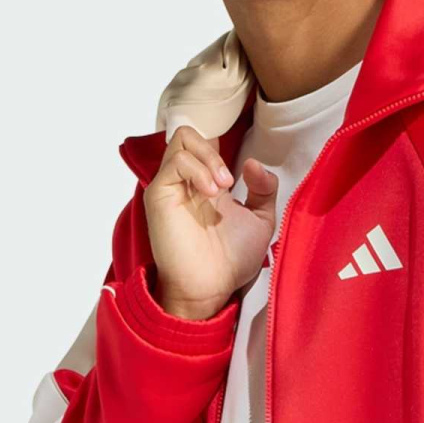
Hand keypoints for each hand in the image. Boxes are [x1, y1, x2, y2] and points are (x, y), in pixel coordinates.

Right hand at [144, 125, 279, 319]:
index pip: (205, 143)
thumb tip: (252, 163)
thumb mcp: (261, 221)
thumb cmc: (232, 261)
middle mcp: (187, 182)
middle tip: (229, 181)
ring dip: (208, 158)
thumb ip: (264, 189)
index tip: (241, 169)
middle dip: (213, 149)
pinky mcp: (159, 195)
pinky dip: (196, 169)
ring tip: (222, 187)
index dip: (222, 144)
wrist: (211, 288)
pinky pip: (174, 162)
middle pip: (189, 135)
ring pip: (180, 141)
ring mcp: (171, 186)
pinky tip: (210, 193)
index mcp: (208, 184)